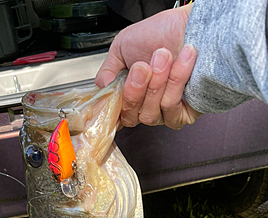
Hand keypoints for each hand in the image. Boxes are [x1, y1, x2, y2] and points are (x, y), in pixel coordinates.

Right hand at [95, 4, 201, 128]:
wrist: (192, 23)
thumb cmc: (161, 33)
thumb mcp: (122, 46)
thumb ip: (107, 71)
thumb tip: (102, 90)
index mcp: (130, 96)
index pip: (116, 116)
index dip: (114, 107)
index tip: (116, 89)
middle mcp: (146, 107)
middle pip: (132, 117)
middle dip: (136, 91)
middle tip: (143, 66)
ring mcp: (165, 113)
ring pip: (151, 114)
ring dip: (157, 83)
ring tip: (164, 56)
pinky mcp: (185, 113)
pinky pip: (172, 110)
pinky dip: (175, 84)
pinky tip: (182, 61)